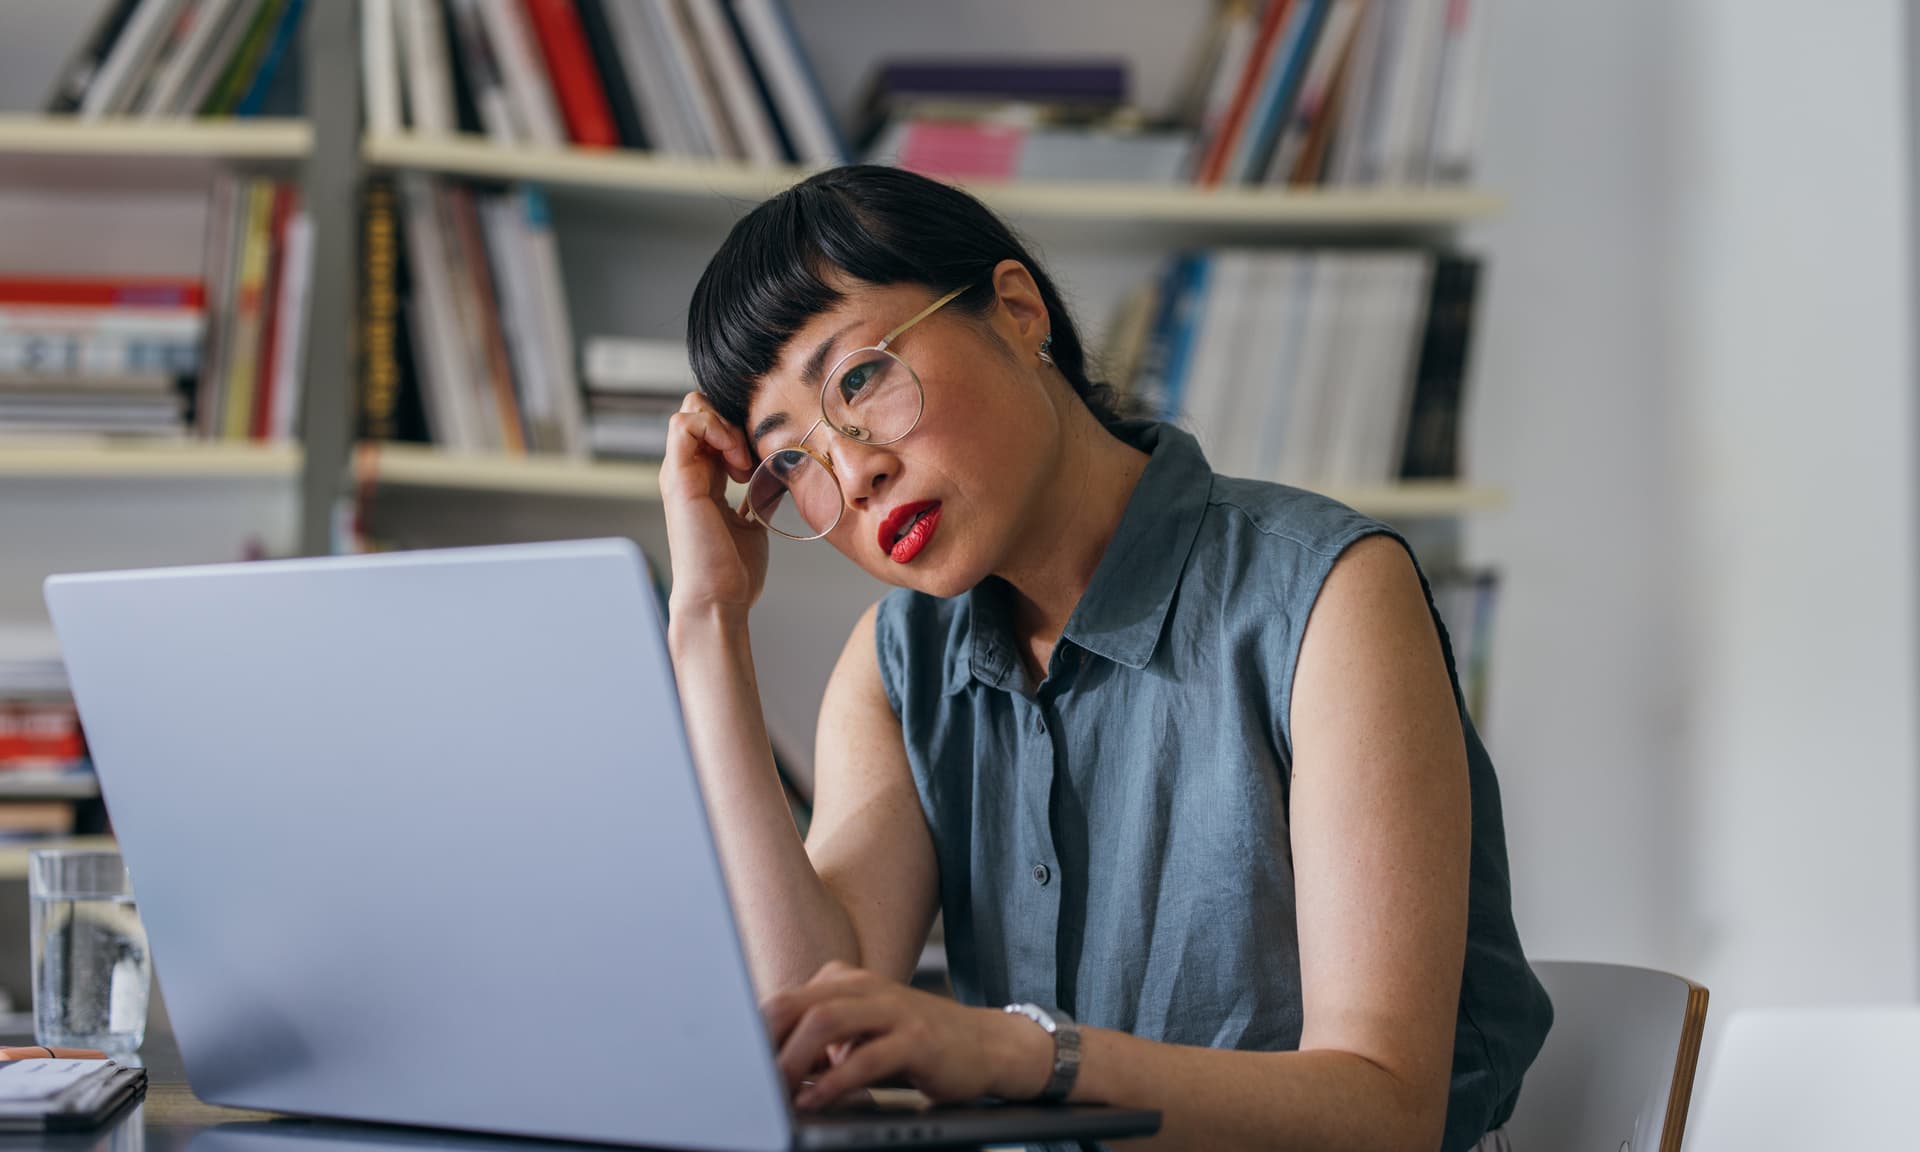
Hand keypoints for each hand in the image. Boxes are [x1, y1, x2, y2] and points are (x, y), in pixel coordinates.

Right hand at [660, 392, 767, 614]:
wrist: (718, 599)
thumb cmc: (733, 572)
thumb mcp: (751, 524)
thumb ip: (755, 500)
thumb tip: (772, 486)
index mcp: (703, 482)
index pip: (713, 429)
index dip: (739, 431)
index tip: (761, 461)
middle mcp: (687, 472)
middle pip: (698, 410)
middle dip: (730, 419)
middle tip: (751, 457)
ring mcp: (679, 473)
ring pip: (690, 410)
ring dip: (724, 426)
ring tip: (743, 462)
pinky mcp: (678, 479)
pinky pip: (684, 425)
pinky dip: (715, 430)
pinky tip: (736, 463)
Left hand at [763, 961, 1052, 1110]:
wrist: (985, 1045)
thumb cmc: (914, 1045)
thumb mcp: (860, 1038)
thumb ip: (819, 1047)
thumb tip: (769, 1073)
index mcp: (844, 982)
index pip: (785, 1000)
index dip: (755, 1034)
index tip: (734, 1067)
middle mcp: (865, 987)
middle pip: (798, 1004)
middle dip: (766, 1043)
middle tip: (747, 1081)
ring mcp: (893, 1009)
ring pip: (827, 1022)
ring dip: (793, 1060)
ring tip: (776, 1090)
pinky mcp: (917, 1039)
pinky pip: (867, 1057)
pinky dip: (836, 1081)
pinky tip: (818, 1099)